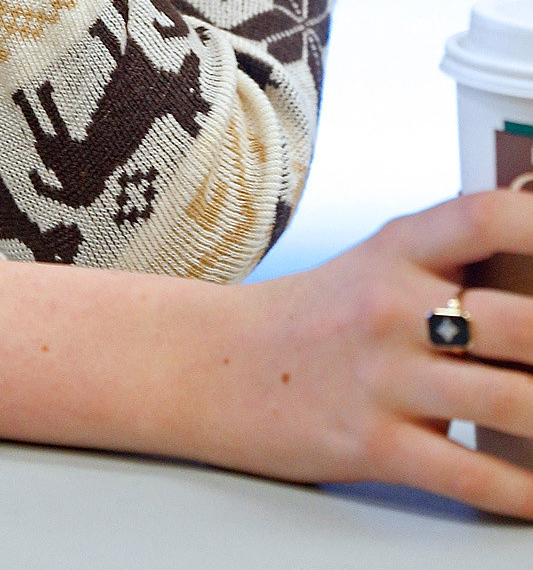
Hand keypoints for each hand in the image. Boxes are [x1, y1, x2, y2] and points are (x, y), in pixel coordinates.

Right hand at [0, 190, 532, 519]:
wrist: (209, 366)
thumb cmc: (311, 318)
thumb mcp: (377, 265)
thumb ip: (456, 257)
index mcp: (399, 250)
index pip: (487, 216)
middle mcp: (392, 305)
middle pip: (521, 323)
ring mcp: (382, 376)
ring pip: (511, 403)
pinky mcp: (371, 443)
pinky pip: (467, 473)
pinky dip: (521, 494)